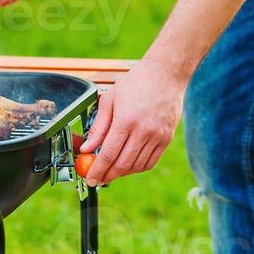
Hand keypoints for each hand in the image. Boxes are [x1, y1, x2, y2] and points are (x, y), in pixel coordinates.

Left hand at [79, 61, 185, 185]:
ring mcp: (157, 136)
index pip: (109, 154)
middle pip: (122, 164)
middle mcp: (143, 131)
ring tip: (111, 171)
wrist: (165, 74)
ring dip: (122, 173)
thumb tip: (87, 148)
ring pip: (137, 166)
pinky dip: (137, 167)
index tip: (90, 178)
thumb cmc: (135, 83)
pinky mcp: (166, 139)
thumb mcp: (110, 99)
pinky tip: (128, 164)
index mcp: (126, 119)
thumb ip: (98, 126)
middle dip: (108, 175)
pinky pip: (150, 162)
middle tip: (98, 178)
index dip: (98, 169)